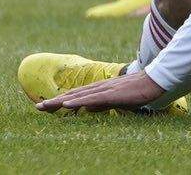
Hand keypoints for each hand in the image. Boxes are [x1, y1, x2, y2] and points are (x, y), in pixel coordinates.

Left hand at [35, 68, 165, 113]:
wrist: (152, 82)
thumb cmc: (134, 92)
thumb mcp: (113, 100)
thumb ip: (100, 103)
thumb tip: (86, 109)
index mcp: (97, 90)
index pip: (74, 96)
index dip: (59, 100)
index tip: (46, 106)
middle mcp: (96, 88)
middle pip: (71, 95)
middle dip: (54, 101)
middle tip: (38, 107)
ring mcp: (103, 90)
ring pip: (77, 96)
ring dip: (60, 101)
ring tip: (46, 106)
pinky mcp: (110, 94)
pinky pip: (91, 99)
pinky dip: (77, 101)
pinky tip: (66, 105)